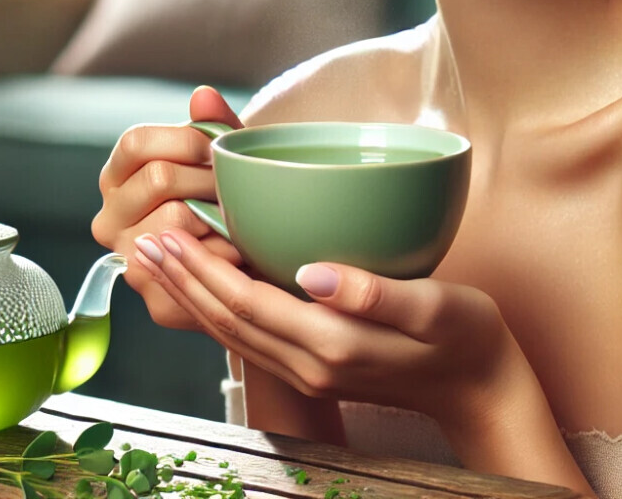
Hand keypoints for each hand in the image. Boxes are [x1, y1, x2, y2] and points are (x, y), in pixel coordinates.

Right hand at [91, 86, 243, 330]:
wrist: (248, 268)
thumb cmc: (229, 202)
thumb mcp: (222, 160)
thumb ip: (213, 126)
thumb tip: (203, 95)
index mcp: (118, 178)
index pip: (136, 143)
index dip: (186, 140)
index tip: (219, 150)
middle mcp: (109, 219)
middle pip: (158, 177)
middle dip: (210, 178)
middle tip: (240, 186)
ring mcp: (128, 261)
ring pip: (175, 218)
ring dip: (221, 214)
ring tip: (243, 215)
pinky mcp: (155, 299)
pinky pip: (196, 261)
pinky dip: (228, 251)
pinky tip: (243, 248)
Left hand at [130, 228, 531, 430]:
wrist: (480, 385)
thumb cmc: (463, 335)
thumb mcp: (433, 306)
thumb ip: (372, 292)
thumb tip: (313, 271)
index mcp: (331, 343)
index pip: (247, 303)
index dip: (200, 269)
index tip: (166, 236)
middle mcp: (310, 362)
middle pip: (227, 320)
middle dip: (180, 282)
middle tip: (141, 245)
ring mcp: (310, 369)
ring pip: (233, 333)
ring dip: (191, 299)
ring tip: (160, 266)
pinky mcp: (316, 364)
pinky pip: (251, 338)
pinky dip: (219, 312)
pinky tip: (210, 290)